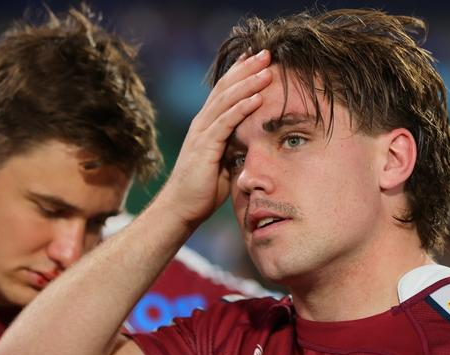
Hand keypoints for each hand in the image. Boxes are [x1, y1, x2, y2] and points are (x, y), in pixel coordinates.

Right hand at [162, 50, 271, 228]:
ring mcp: (202, 133)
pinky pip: (226, 122)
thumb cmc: (203, 188)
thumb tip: (253, 139)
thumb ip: (235, 146)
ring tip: (268, 68)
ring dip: (249, 83)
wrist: (181, 207)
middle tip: (267, 52)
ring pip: (227, 100)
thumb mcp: (224, 161)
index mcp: (207, 124)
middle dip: (247, 68)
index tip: (257, 58)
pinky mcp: (205, 146)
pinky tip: (257, 97)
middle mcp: (202, 123)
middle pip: (226, 87)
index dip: (240, 72)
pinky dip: (242, 108)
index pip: (224, 91)